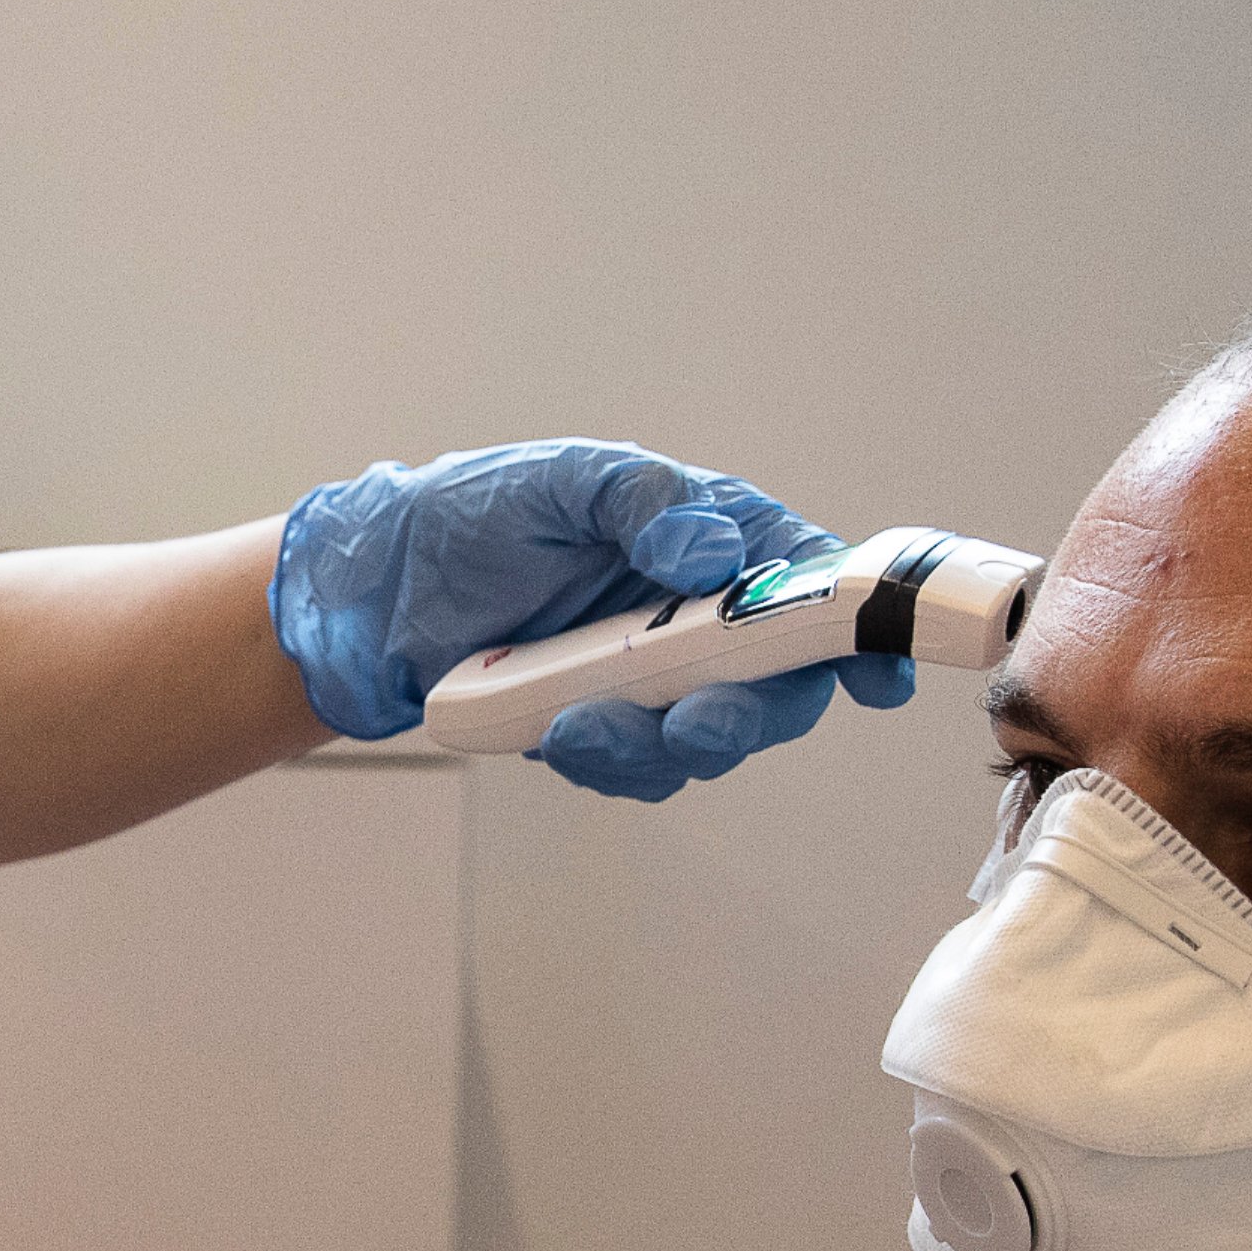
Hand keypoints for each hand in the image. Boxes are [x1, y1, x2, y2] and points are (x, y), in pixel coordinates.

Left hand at [269, 440, 915, 796]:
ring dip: (655, 746)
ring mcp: (656, 680)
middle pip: (777, 685)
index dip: (857, 631)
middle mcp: (701, 615)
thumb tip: (709, 549)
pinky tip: (554, 733)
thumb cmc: (478, 514)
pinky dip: (607, 763)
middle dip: (744, 716)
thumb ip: (641, 502)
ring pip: (708, 741)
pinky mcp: (608, 730)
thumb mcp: (562, 481)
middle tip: (695, 724)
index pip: (814, 583)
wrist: (379, 595)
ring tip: (575, 723)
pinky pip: (640, 769)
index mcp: (713, 537)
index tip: (872, 675)